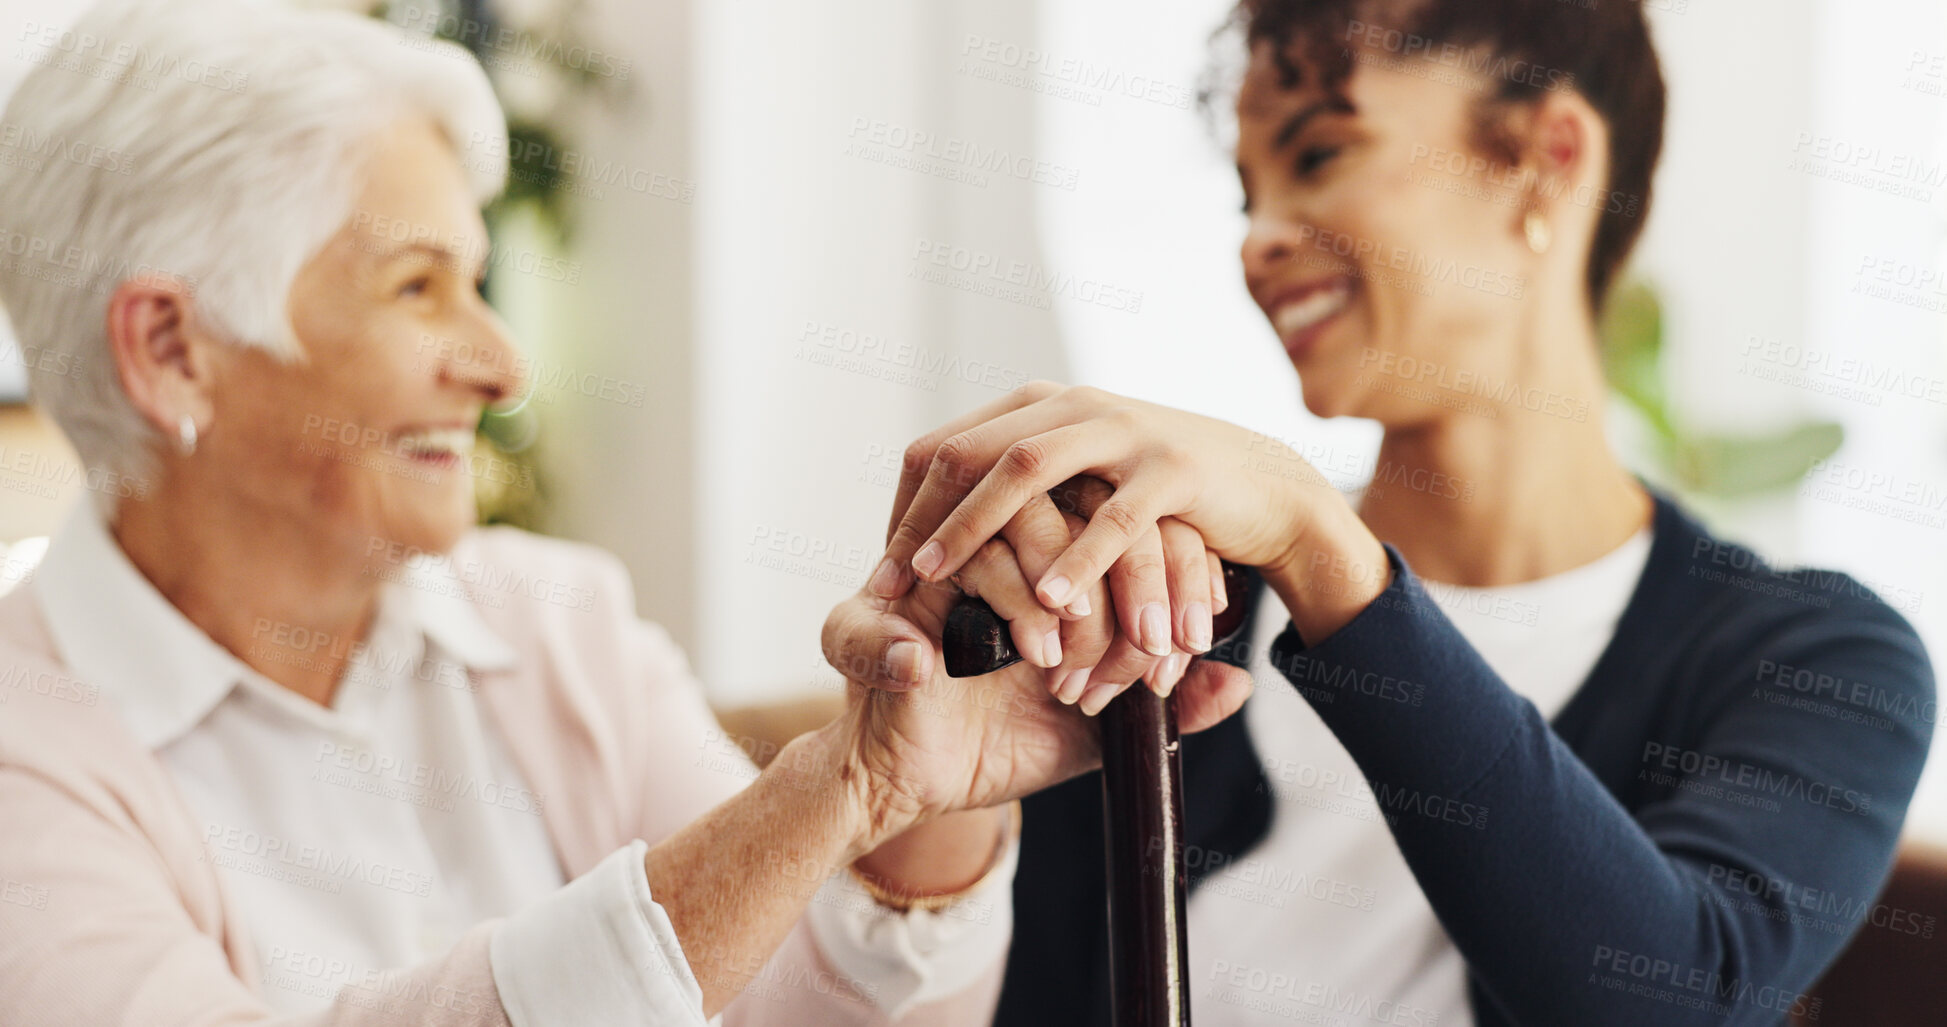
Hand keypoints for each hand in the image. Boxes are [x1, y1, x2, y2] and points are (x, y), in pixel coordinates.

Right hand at [822, 513, 1253, 847]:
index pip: (1144, 526)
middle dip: (1140, 578)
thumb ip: (1169, 707)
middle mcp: (1022, 539)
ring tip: (1087, 657)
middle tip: (1152, 647)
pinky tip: (1040, 654)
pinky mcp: (924, 572)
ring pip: (1046, 515)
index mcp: (1070, 564)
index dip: (1180, 573)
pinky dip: (1021, 602)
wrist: (907, 783)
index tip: (1189, 640)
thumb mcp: (1101, 734)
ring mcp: (971, 546)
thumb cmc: (999, 747)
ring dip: (1081, 587)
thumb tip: (1239, 683)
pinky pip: (982, 554)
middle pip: (1102, 504)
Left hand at [878, 381, 1389, 643]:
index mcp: (1039, 409)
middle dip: (923, 523)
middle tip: (889, 588)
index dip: (905, 510)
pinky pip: (1115, 517)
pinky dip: (1078, 558)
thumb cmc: (1160, 497)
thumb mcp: (1082, 481)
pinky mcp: (1175, 470)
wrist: (1267, 489)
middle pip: (967, 452)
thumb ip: (1020, 489)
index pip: (942, 449)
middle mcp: (1072, 406)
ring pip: (1027, 470)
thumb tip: (937, 522)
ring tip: (938, 584)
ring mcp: (1124, 431)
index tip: (883, 576)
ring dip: (975, 528)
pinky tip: (1047, 600)